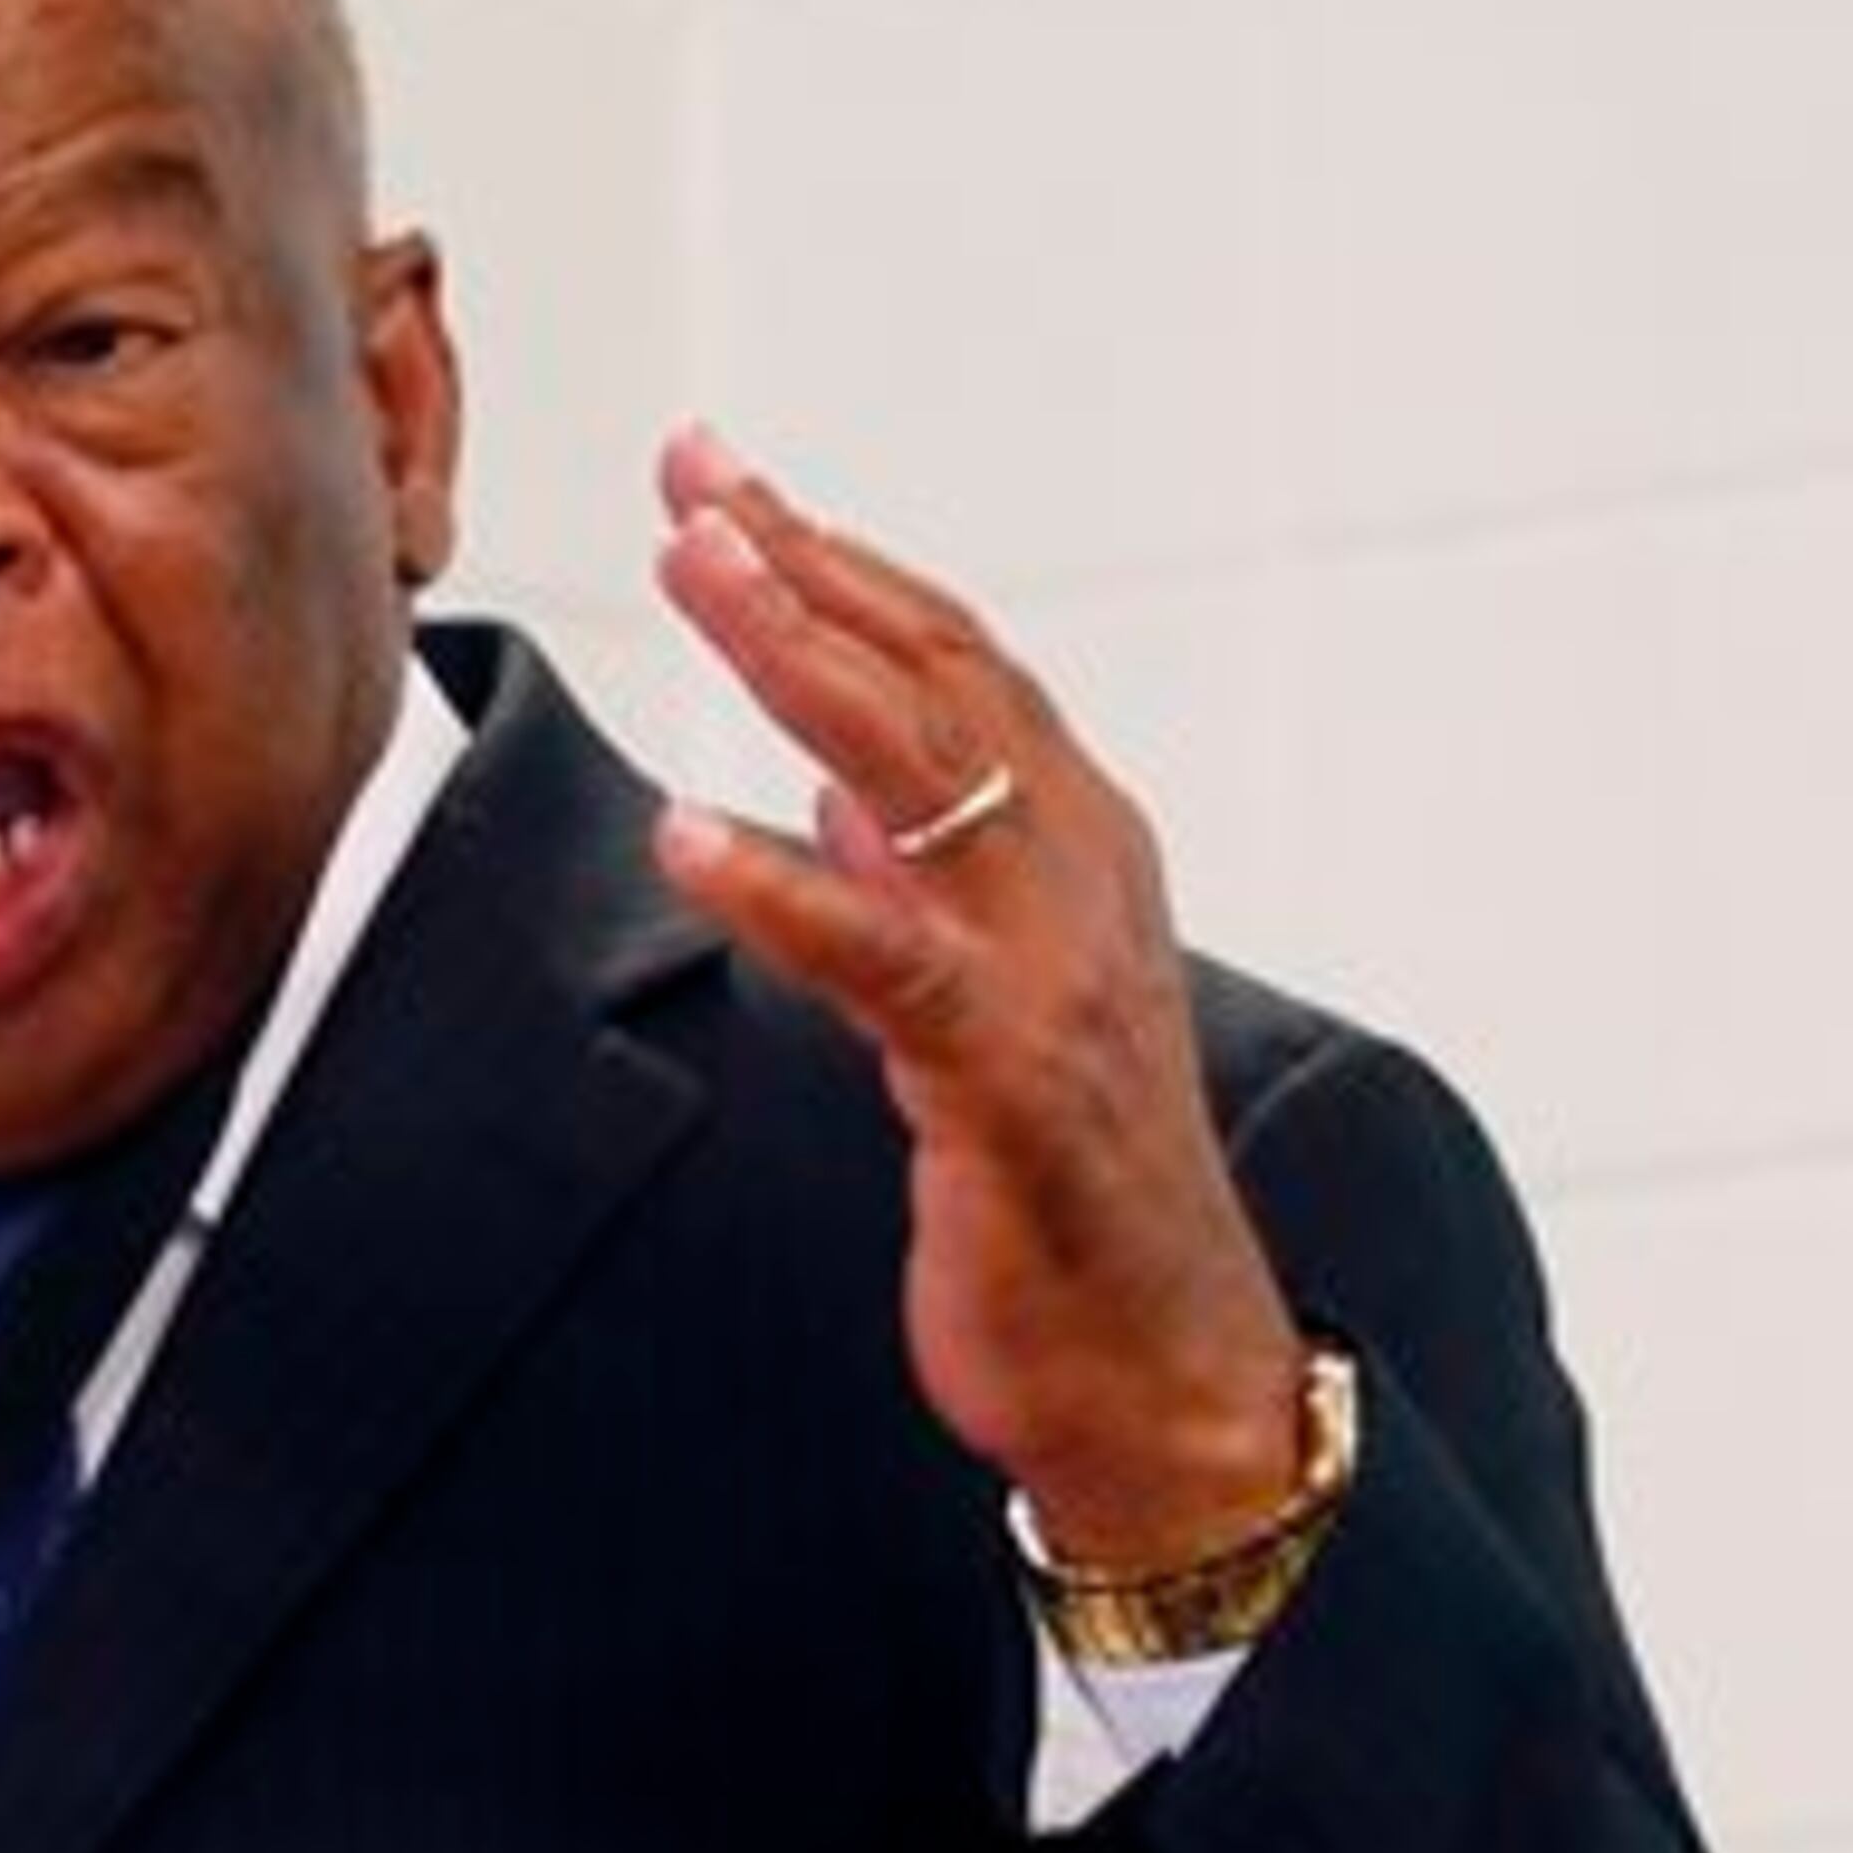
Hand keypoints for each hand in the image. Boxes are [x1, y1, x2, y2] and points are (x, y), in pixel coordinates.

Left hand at [649, 426, 1304, 1568]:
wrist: (1163, 1374)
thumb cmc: (1067, 1205)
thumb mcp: (976, 1006)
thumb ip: (922, 885)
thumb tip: (837, 779)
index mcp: (1081, 853)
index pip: (955, 663)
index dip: (838, 564)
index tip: (727, 484)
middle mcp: (1080, 880)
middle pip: (934, 676)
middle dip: (805, 564)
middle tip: (692, 477)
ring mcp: (1050, 970)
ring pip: (917, 771)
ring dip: (796, 656)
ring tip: (692, 569)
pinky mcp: (1000, 1078)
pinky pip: (881, 954)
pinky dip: (783, 882)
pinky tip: (689, 832)